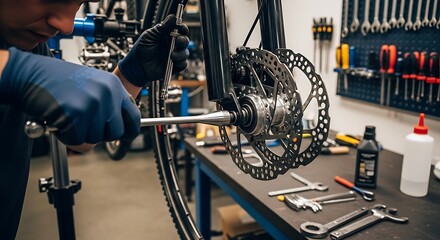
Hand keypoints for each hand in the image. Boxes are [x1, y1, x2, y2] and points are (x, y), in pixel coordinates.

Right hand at [0, 47, 140, 144]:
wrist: (30, 75)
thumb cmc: (57, 81)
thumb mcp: (92, 85)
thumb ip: (109, 103)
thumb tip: (121, 127)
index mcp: (113, 85)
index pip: (134, 116)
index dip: (129, 130)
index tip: (125, 135)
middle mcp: (107, 94)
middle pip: (116, 132)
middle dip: (100, 134)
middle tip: (85, 124)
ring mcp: (93, 104)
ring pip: (96, 138)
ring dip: (81, 134)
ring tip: (69, 116)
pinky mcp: (77, 114)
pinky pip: (77, 140)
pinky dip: (67, 136)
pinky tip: (60, 120)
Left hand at [118, 14, 189, 86]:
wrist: (136, 67)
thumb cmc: (140, 51)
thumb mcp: (149, 36)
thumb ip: (161, 28)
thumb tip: (172, 18)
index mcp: (166, 36)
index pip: (178, 30)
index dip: (182, 28)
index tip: (181, 28)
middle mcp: (171, 45)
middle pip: (184, 40)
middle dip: (183, 40)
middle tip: (178, 41)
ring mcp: (173, 55)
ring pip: (185, 52)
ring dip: (181, 53)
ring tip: (172, 55)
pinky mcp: (174, 66)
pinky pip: (183, 63)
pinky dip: (180, 62)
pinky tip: (173, 61)